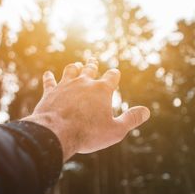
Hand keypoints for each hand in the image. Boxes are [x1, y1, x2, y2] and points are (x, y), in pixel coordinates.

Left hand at [22, 58, 149, 161]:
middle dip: (92, 65)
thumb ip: (131, 119)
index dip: (114, 74)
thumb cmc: (88, 133)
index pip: (111, 76)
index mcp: (102, 90)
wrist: (56, 133)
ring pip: (71, 71)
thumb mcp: (116, 130)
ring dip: (74, 68)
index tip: (114, 73)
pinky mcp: (50, 92)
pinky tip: (48, 75)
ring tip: (75, 65)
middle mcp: (84, 82)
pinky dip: (49, 78)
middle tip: (92, 60)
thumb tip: (146, 111)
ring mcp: (66, 85)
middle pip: (90, 69)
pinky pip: (50, 82)